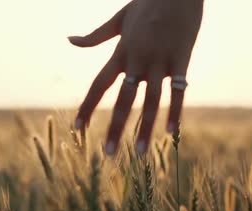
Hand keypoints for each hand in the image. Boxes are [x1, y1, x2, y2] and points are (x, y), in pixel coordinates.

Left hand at [69, 0, 203, 154]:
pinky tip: (171, 132)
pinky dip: (175, 112)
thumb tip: (70, 40)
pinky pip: (178, 91)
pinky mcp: (181, 60)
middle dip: (115, 128)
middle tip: (108, 154)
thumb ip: (96, 36)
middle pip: (122, 100)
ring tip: (141, 154)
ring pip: (150, 101)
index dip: (88, 107)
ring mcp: (159, 61)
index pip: (99, 85)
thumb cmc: (148, 2)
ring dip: (145, 129)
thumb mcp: (120, 19)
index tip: (77, 129)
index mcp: (121, 52)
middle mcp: (137, 60)